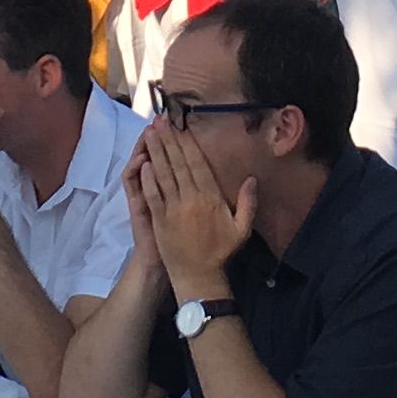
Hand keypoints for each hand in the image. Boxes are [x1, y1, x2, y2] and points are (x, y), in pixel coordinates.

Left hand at [124, 124, 254, 300]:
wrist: (198, 276)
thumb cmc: (220, 252)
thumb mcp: (241, 229)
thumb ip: (248, 202)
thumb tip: (252, 178)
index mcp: (210, 198)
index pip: (197, 164)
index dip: (188, 143)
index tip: (181, 127)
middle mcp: (191, 199)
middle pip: (177, 163)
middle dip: (168, 140)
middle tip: (159, 120)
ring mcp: (173, 208)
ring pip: (163, 174)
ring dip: (156, 152)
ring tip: (150, 133)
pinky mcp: (159, 219)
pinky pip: (153, 194)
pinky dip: (148, 178)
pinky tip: (144, 162)